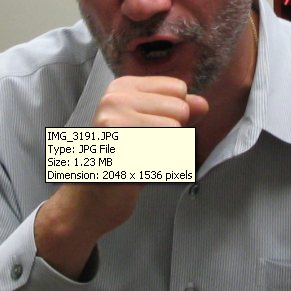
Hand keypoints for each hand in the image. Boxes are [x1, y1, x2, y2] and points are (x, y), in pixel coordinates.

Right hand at [35, 76, 207, 277]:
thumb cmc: (121, 164)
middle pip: (180, 109)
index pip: (178, 89)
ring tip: (138, 161)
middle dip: (171, 136)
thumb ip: (178, 113)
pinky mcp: (119, 148)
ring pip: (175, 131)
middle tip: (141, 150)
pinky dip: (159, 169)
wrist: (88, 203)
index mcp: (121, 87)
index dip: (173, 115)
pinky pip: (166, 154)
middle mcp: (114, 99)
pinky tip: (135, 173)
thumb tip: (202, 103)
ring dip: (165, 154)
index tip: (146, 131)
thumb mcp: (150, 129)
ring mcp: (113, 123)